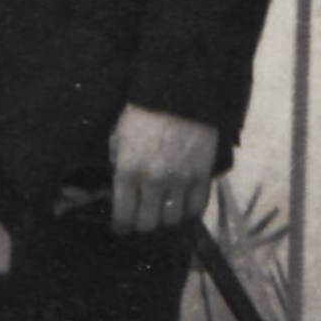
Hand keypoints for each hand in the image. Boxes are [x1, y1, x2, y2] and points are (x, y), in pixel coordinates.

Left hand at [109, 101, 217, 234]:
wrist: (180, 92)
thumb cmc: (144, 112)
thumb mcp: (120, 135)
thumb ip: (118, 161)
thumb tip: (119, 183)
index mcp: (128, 170)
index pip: (123, 215)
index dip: (121, 227)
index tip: (122, 229)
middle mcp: (153, 180)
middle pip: (149, 224)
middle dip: (143, 224)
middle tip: (143, 218)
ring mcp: (180, 180)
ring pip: (173, 220)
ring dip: (166, 218)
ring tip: (163, 211)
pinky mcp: (202, 175)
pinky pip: (197, 207)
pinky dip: (190, 210)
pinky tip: (183, 205)